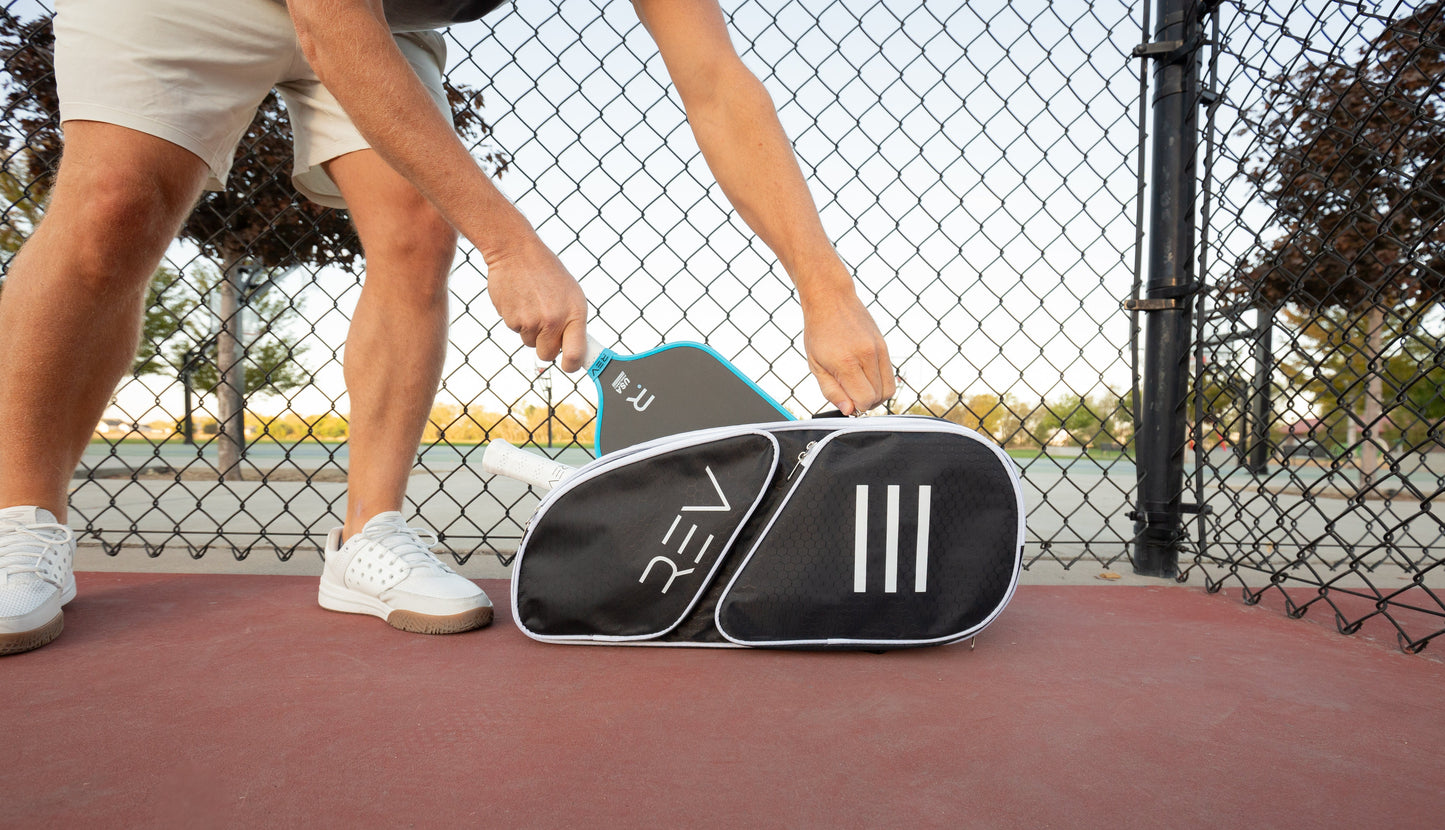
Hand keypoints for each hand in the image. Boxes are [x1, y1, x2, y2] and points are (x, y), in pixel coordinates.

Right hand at [484, 235, 588, 371]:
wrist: (516, 252)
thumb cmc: (547, 273)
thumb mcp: (571, 294)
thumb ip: (574, 322)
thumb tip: (576, 351)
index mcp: (574, 313)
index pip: (576, 354)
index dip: (573, 365)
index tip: (570, 365)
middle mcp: (553, 320)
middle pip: (548, 355)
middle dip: (547, 345)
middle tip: (547, 325)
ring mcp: (530, 321)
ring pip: (530, 342)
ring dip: (531, 329)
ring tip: (533, 303)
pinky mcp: (510, 319)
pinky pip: (516, 330)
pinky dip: (518, 319)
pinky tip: (521, 300)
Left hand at [801, 289, 895, 414]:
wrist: (831, 300)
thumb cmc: (818, 333)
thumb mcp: (815, 365)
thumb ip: (831, 390)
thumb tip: (848, 410)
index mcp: (846, 362)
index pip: (864, 400)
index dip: (855, 407)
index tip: (845, 401)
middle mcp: (867, 355)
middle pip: (878, 397)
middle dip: (865, 403)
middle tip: (850, 394)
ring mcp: (879, 349)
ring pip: (889, 389)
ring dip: (876, 395)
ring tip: (859, 386)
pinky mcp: (885, 346)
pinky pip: (890, 375)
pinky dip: (880, 383)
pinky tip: (865, 376)